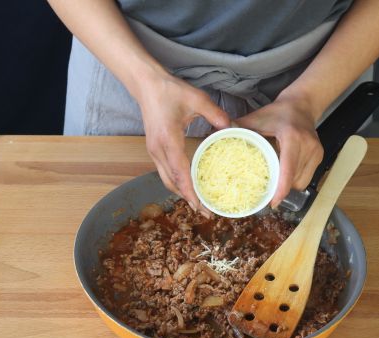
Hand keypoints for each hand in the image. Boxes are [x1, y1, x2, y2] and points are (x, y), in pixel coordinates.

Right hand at [136, 73, 229, 215]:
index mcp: (168, 140)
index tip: (201, 206)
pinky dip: (177, 182)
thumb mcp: (197, 99)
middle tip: (205, 211)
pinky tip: (189, 185)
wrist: (146, 85)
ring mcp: (153, 150)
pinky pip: (165, 172)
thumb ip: (216, 114)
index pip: (179, 173)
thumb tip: (232, 128)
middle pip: (171, 183)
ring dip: (181, 192)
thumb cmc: (170, 91)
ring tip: (198, 203)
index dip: (190, 192)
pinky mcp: (154, 149)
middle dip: (187, 199)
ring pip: (166, 179)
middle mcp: (158, 150)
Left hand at [235, 94, 323, 207]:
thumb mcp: (256, 118)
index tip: (272, 202)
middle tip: (266, 192)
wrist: (302, 105)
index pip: (288, 168)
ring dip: (287, 185)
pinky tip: (284, 174)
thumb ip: (237, 128)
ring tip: (275, 180)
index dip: (280, 188)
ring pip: (301, 182)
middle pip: (294, 180)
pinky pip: (306, 178)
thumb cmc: (277, 112)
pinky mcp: (320, 157)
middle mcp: (308, 145)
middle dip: (280, 189)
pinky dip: (294, 180)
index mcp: (292, 137)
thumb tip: (212, 137)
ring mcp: (316, 152)